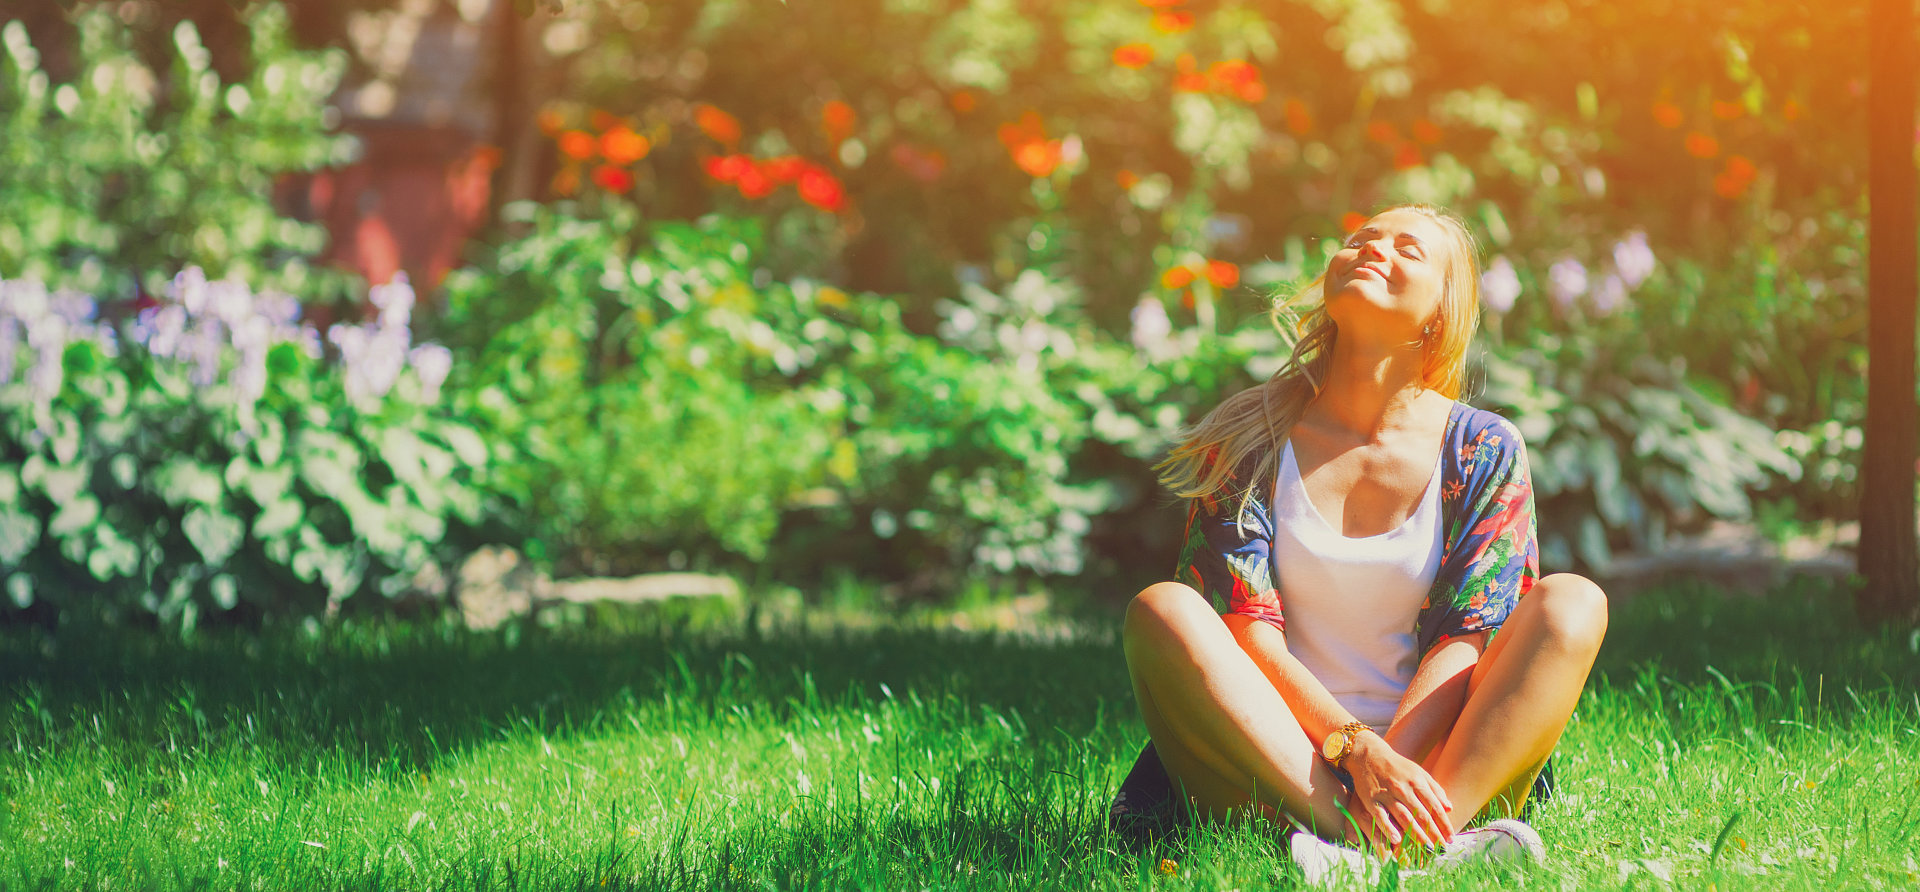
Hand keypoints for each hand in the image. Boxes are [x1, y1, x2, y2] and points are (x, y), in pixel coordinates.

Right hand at [1342, 732, 1453, 850]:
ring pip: (1404, 818)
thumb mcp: (1419, 772)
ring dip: (1417, 835)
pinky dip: (1388, 828)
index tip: (1451, 838)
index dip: (1444, 824)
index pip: (1435, 807)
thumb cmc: (1397, 766)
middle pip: (1422, 815)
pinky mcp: (1371, 799)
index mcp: (1417, 781)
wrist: (1368, 754)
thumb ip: (1435, 789)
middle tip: (1441, 850)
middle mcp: (1403, 788)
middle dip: (1434, 834)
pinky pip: (1381, 816)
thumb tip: (1449, 808)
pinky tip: (1396, 840)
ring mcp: (1387, 794)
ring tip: (1426, 850)